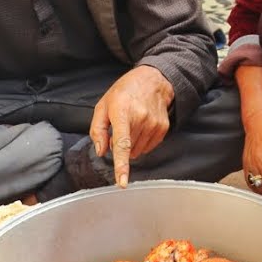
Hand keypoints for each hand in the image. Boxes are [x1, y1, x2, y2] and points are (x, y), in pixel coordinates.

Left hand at [89, 66, 174, 186]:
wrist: (153, 80)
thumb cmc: (125, 91)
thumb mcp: (103, 105)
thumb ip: (98, 130)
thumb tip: (101, 151)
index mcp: (122, 112)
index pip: (122, 144)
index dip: (121, 165)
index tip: (122, 182)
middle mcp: (141, 119)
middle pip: (128, 149)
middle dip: (121, 145)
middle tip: (121, 126)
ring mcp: (154, 124)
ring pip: (138, 151)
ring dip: (132, 144)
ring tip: (132, 124)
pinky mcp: (163, 128)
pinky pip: (148, 147)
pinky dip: (142, 142)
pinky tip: (142, 127)